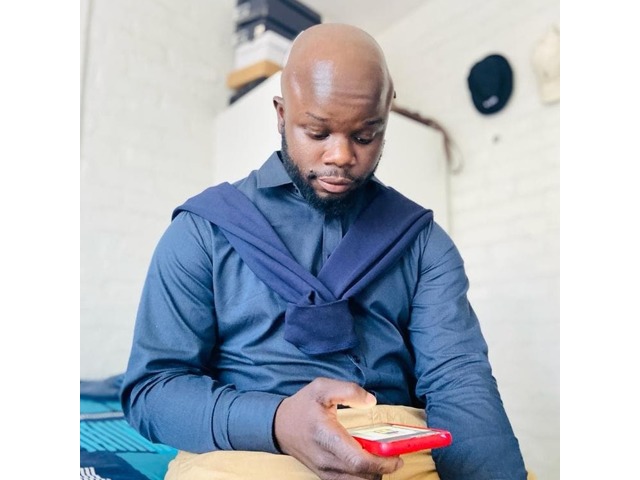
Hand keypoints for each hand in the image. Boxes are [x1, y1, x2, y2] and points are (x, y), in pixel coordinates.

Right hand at [274, 377, 403, 479]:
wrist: (280, 425)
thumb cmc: (302, 406)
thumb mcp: (322, 387)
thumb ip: (349, 390)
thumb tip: (371, 402)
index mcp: (326, 437)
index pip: (358, 462)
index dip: (382, 463)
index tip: (397, 456)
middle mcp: (326, 460)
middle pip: (362, 477)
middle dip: (383, 469)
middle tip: (394, 454)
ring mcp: (325, 471)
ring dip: (374, 473)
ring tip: (381, 456)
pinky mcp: (326, 475)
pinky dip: (363, 476)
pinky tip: (368, 461)